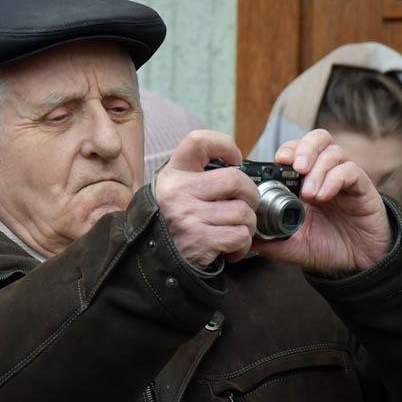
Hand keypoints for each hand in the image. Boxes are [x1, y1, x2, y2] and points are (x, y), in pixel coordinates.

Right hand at [154, 130, 259, 268]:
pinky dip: (242, 244)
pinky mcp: (200, 240)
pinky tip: (230, 247)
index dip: (225, 145)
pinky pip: (239, 236)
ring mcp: (188, 216)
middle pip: (235, 179)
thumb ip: (198, 176)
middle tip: (246, 203)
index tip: (235, 159)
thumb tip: (239, 169)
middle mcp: (178, 191)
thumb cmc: (171, 222)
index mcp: (174, 174)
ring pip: (243, 212)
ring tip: (235, 229)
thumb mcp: (173, 190)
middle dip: (251, 194)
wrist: (150, 260)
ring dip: (248, 224)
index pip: (199, 142)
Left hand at [252, 129, 391, 276]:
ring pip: (334, 151)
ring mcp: (345, 179)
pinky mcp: (363, 188)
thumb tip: (246, 238)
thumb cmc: (327, 249)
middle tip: (295, 168)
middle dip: (303, 148)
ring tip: (309, 194)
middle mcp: (326, 174)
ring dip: (318, 168)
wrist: (358, 264)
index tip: (277, 162)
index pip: (297, 150)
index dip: (287, 150)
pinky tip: (323, 196)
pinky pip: (351, 170)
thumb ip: (271, 240)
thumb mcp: (294, 246)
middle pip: (318, 139)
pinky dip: (334, 179)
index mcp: (306, 182)